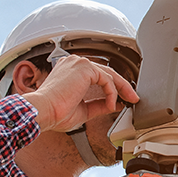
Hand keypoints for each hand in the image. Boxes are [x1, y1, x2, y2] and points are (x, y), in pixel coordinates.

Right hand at [22, 55, 137, 131]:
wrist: (44, 112)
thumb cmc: (55, 113)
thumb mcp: (84, 110)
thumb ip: (99, 104)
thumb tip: (115, 104)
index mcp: (71, 71)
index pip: (98, 75)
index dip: (113, 87)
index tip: (123, 99)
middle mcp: (74, 64)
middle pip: (106, 72)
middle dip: (122, 86)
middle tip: (133, 98)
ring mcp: (79, 63)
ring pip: (109, 74)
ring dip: (121, 88)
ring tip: (129, 100)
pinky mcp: (84, 68)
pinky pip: (107, 79)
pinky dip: (112, 93)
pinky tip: (110, 104)